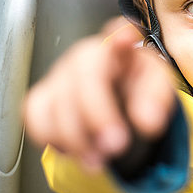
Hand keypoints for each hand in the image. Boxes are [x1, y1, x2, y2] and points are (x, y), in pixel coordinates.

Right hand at [23, 18, 176, 170]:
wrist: (119, 104)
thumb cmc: (137, 90)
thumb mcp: (157, 92)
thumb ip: (156, 102)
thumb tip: (147, 121)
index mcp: (123, 50)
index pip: (119, 32)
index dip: (120, 33)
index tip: (126, 37)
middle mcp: (89, 55)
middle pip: (85, 74)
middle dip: (98, 114)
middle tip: (117, 144)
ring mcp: (62, 73)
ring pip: (57, 100)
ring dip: (77, 138)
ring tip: (100, 159)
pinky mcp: (44, 95)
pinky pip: (36, 114)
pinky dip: (52, 137)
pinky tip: (74, 150)